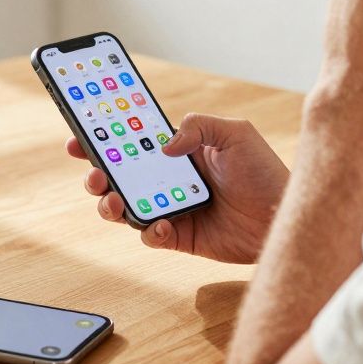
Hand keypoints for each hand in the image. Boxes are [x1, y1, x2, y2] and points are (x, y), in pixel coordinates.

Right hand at [67, 113, 289, 263]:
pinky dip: (149, 230)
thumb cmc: (264, 172)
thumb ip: (198, 126)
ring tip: (112, 200)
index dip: (102, 140)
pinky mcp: (180, 237)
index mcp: (177, 151)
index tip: (80, 137)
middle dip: (97, 174)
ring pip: (126, 207)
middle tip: (93, 173)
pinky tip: (161, 224)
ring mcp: (171, 208)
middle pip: (119, 176)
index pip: (131, 143)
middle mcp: (167, 180)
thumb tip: (163, 145)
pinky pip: (151, 235)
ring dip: (110, 204)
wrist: (282, 216)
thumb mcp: (235, 134)